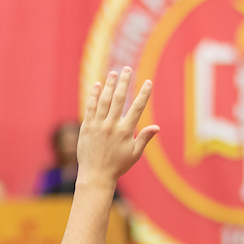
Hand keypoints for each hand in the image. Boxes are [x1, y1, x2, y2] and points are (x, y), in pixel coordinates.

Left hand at [78, 67, 158, 186]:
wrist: (96, 175)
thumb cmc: (117, 166)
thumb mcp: (134, 154)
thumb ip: (144, 138)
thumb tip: (157, 127)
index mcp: (125, 132)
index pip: (137, 108)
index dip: (143, 94)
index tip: (148, 82)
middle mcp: (111, 126)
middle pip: (119, 99)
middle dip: (124, 82)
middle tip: (127, 69)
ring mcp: (98, 126)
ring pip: (104, 101)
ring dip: (109, 85)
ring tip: (113, 73)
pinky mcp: (86, 127)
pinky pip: (90, 108)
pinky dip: (94, 96)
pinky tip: (97, 85)